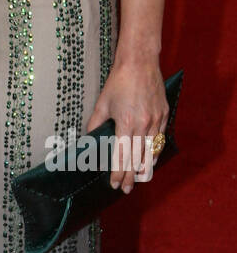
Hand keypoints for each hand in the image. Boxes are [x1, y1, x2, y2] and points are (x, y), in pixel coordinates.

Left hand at [86, 61, 168, 192]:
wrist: (139, 63)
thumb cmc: (119, 82)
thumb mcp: (102, 103)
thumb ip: (95, 123)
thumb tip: (89, 138)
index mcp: (126, 123)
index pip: (122, 155)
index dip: (118, 172)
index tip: (115, 184)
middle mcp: (143, 124)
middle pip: (137, 158)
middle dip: (131, 176)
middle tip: (126, 190)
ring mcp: (156, 120)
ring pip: (151, 151)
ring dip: (145, 168)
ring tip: (139, 180)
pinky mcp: (164, 114)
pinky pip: (160, 139)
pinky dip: (155, 152)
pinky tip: (151, 160)